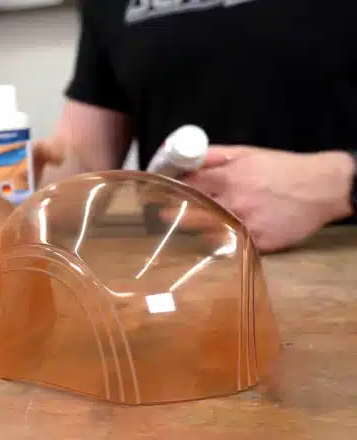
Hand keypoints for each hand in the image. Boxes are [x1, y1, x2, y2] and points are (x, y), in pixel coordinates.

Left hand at [162, 146, 354, 252]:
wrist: (322, 189)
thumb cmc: (283, 168)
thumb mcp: (248, 153)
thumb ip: (215, 155)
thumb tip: (188, 156)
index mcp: (228, 179)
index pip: (188, 186)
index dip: (170, 189)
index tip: (157, 192)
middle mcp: (233, 204)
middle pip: (192, 213)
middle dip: (173, 214)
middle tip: (160, 216)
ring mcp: (245, 226)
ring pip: (207, 232)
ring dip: (192, 231)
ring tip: (178, 231)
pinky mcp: (258, 244)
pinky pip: (230, 245)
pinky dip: (218, 243)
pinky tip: (207, 242)